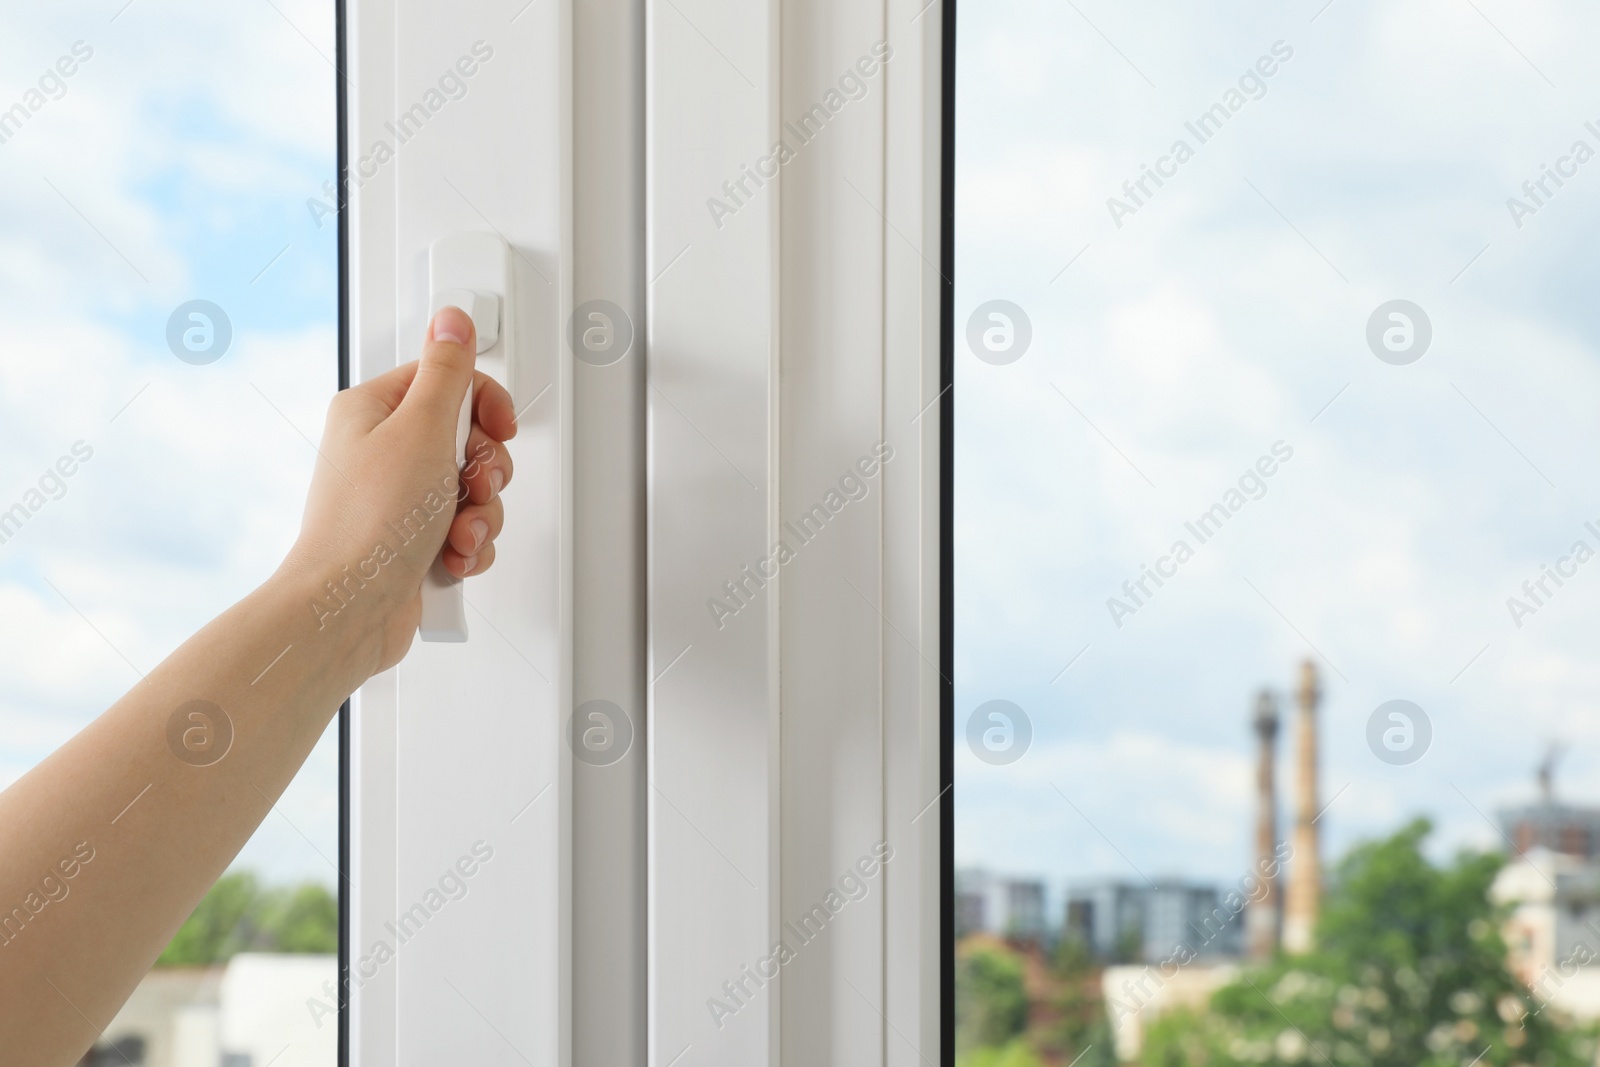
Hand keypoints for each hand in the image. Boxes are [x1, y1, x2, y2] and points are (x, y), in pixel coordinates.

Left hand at [281, 305, 516, 673]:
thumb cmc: (370, 525)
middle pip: (469, 439)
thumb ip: (447, 372)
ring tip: (457, 532)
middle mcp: (383, 452)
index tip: (498, 428)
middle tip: (469, 485)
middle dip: (486, 471)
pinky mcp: (413, 543)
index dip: (484, 406)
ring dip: (480, 515)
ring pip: (473, 491)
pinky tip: (451, 557)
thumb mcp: (422, 429)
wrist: (349, 610)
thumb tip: (452, 320)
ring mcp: (399, 501)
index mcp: (373, 411)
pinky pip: (465, 532)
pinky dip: (469, 546)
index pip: (448, 381)